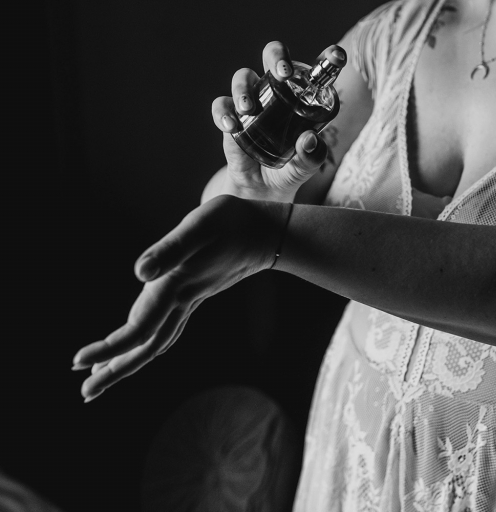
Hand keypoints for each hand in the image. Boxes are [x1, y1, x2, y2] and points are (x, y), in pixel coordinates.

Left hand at [72, 195, 288, 401]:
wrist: (269, 232)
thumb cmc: (234, 221)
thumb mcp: (200, 226)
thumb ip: (171, 249)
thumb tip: (138, 273)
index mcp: (177, 285)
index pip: (139, 328)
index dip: (109, 348)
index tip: (77, 363)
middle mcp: (183, 299)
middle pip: (147, 346)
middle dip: (115, 370)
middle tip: (85, 394)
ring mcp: (192, 300)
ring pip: (157, 341)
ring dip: (130, 362)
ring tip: (102, 378)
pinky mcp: (197, 294)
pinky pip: (169, 329)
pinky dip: (150, 344)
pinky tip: (142, 347)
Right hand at [211, 42, 346, 201]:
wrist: (264, 192)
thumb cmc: (290, 170)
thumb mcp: (305, 166)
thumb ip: (312, 156)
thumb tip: (309, 139)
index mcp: (300, 97)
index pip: (310, 72)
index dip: (325, 57)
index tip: (338, 56)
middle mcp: (276, 93)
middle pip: (272, 57)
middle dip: (276, 57)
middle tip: (282, 73)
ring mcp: (252, 103)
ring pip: (243, 77)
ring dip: (243, 88)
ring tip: (248, 109)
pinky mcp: (231, 119)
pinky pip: (222, 106)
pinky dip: (224, 112)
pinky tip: (231, 126)